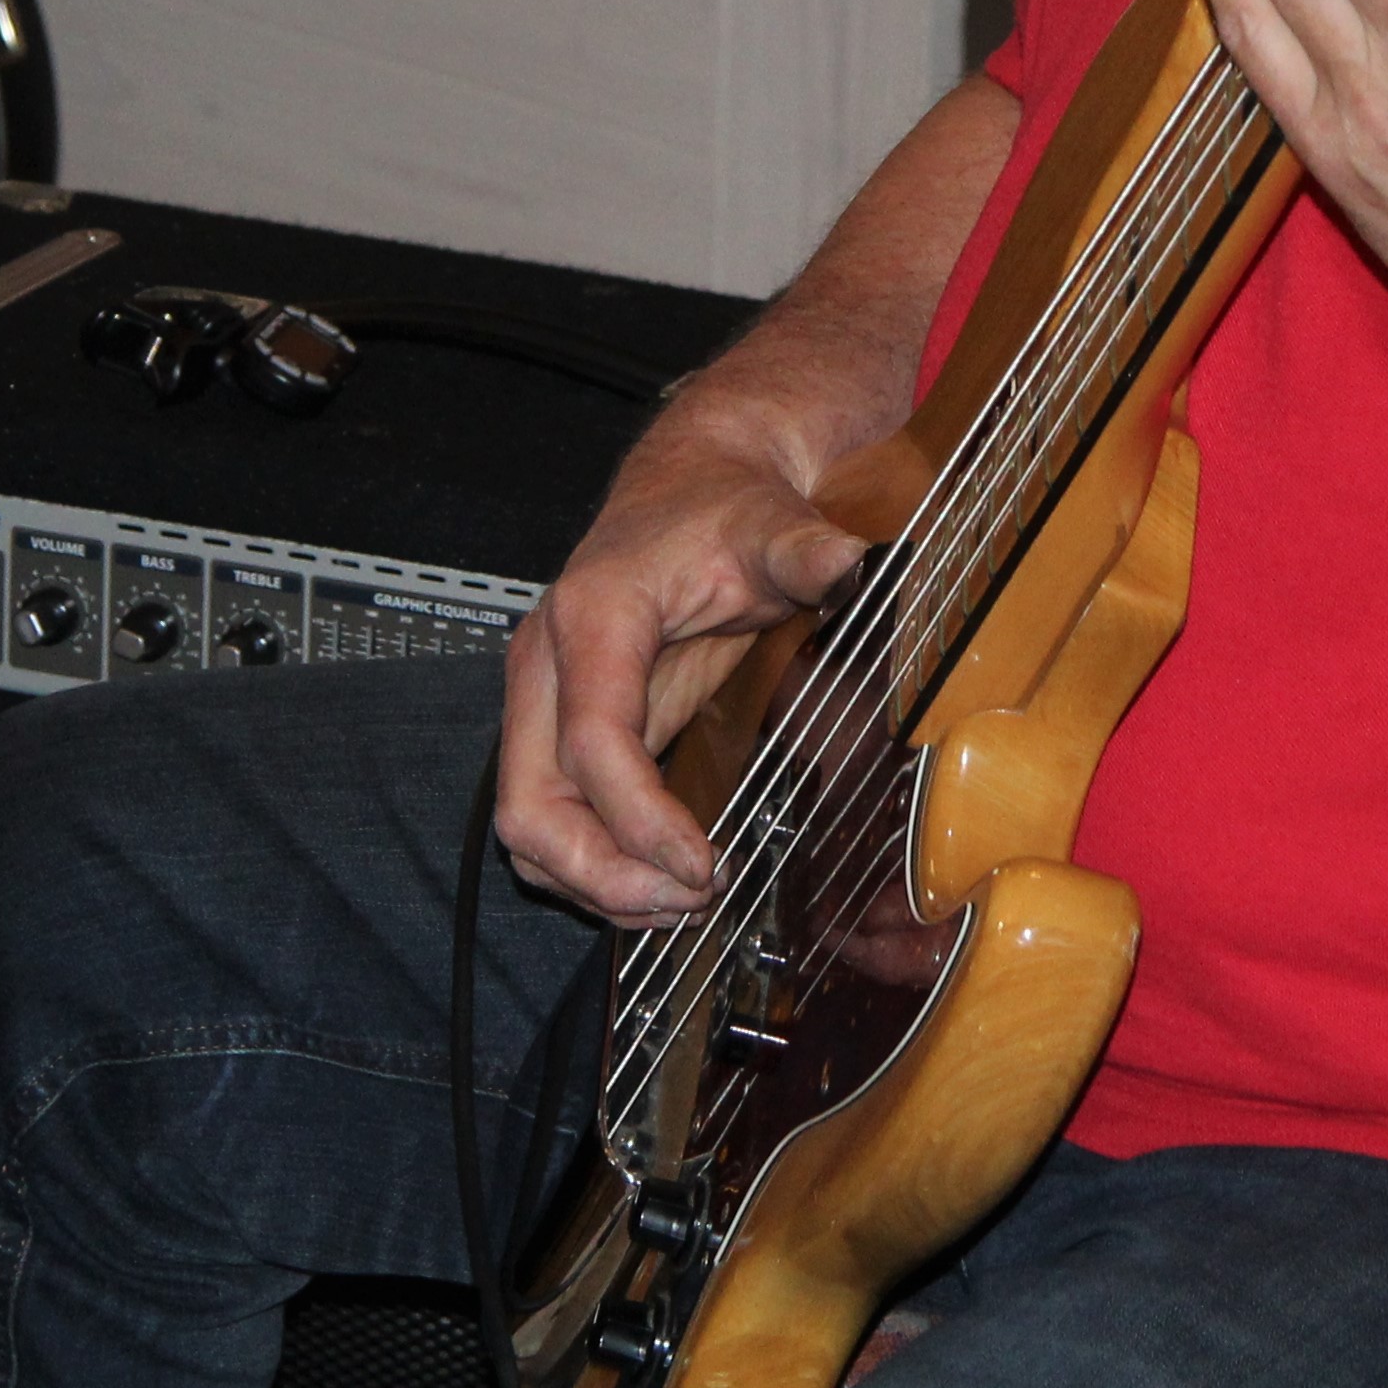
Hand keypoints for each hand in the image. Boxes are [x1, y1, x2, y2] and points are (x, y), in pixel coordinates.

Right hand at [497, 414, 866, 921]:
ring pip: (528, 826)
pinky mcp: (561, 727)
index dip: (640, 821)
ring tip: (678, 906)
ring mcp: (545, 701)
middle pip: (530, 805)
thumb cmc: (722, 508)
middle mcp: (548, 666)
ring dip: (593, 881)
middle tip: (687, 903)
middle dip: (601, 873)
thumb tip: (859, 571)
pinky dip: (589, 864)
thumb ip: (808, 554)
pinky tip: (656, 881)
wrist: (690, 481)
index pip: (591, 745)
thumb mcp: (771, 526)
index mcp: (591, 619)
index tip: (703, 867)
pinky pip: (551, 818)